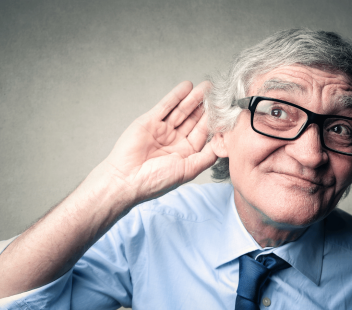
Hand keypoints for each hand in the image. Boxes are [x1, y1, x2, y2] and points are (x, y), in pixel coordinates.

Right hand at [103, 81, 217, 202]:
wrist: (126, 179)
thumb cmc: (156, 180)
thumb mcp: (188, 170)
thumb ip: (206, 157)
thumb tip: (223, 146)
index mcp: (185, 153)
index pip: (203, 132)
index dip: (213, 121)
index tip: (225, 109)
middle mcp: (175, 140)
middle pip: (193, 119)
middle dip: (205, 106)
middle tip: (218, 93)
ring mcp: (162, 130)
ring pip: (181, 110)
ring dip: (193, 98)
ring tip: (207, 86)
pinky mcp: (149, 121)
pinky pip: (165, 106)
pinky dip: (176, 96)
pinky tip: (187, 86)